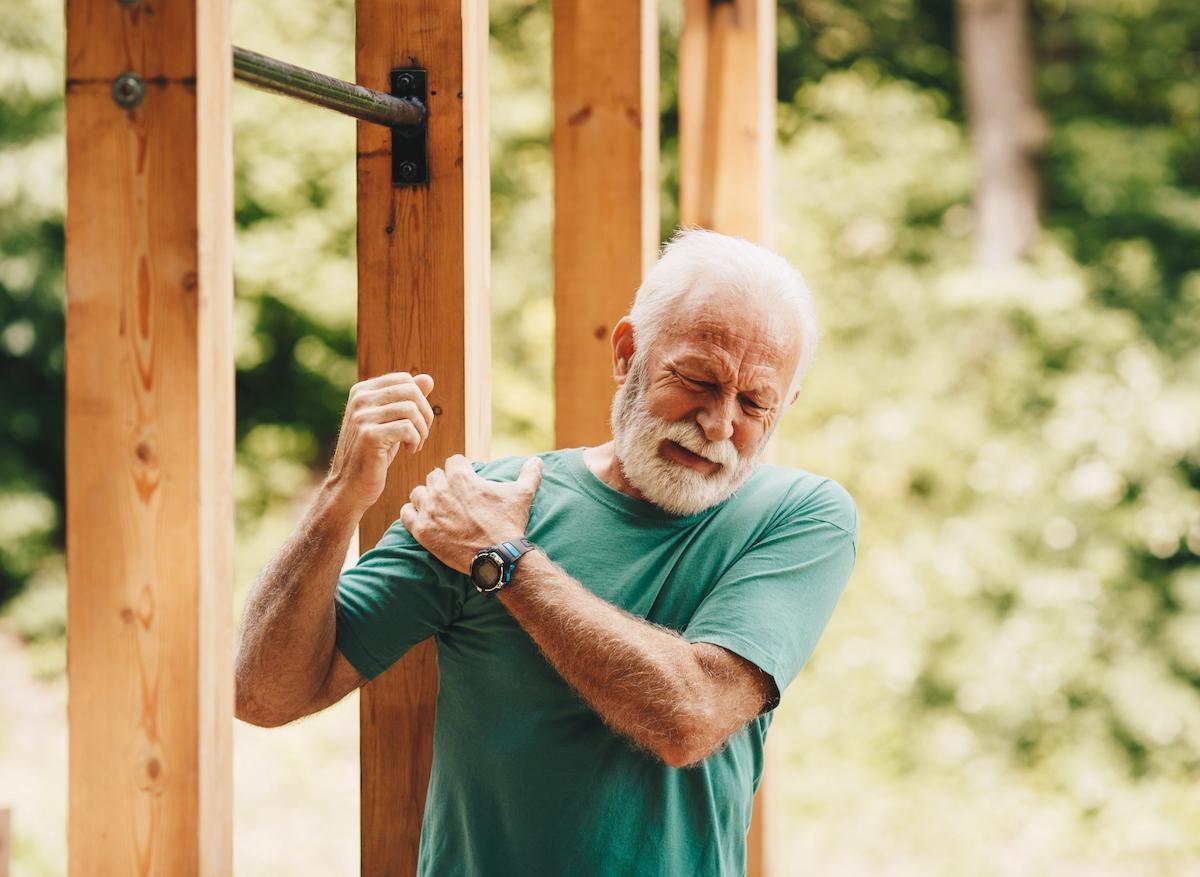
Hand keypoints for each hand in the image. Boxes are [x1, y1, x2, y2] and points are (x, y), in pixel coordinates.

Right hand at [324, 372, 435, 512]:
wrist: (350, 486)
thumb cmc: (373, 454)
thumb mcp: (391, 423)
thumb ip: (407, 400)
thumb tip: (428, 378)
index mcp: (362, 391)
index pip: (404, 379)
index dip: (420, 400)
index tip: (417, 422)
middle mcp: (360, 399)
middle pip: (411, 391)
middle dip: (425, 414)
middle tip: (421, 435)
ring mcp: (362, 417)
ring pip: (411, 410)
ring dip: (422, 431)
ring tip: (415, 445)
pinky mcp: (369, 436)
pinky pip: (407, 429)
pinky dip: (416, 441)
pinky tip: (410, 451)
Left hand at [401, 454, 542, 573]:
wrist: (497, 556)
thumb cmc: (509, 523)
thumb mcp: (522, 495)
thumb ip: (529, 474)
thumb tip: (538, 461)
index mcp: (462, 477)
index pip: (453, 461)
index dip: (460, 469)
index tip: (465, 480)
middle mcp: (441, 490)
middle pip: (434, 476)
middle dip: (443, 484)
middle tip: (453, 498)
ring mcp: (429, 510)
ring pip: (418, 493)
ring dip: (426, 498)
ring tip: (437, 509)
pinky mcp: (421, 530)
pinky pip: (406, 514)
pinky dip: (412, 515)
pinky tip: (423, 519)